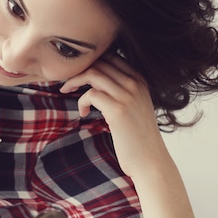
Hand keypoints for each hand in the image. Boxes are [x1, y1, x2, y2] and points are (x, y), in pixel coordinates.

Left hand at [60, 54, 163, 175]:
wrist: (150, 160)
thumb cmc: (138, 136)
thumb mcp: (135, 105)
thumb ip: (122, 89)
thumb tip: (96, 79)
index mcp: (140, 79)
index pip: (111, 56)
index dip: (90, 61)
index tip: (78, 73)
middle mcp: (135, 84)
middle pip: (100, 61)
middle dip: (78, 69)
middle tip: (67, 83)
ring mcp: (128, 96)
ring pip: (93, 74)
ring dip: (74, 81)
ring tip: (67, 92)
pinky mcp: (118, 111)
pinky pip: (91, 94)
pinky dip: (82, 101)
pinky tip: (84, 113)